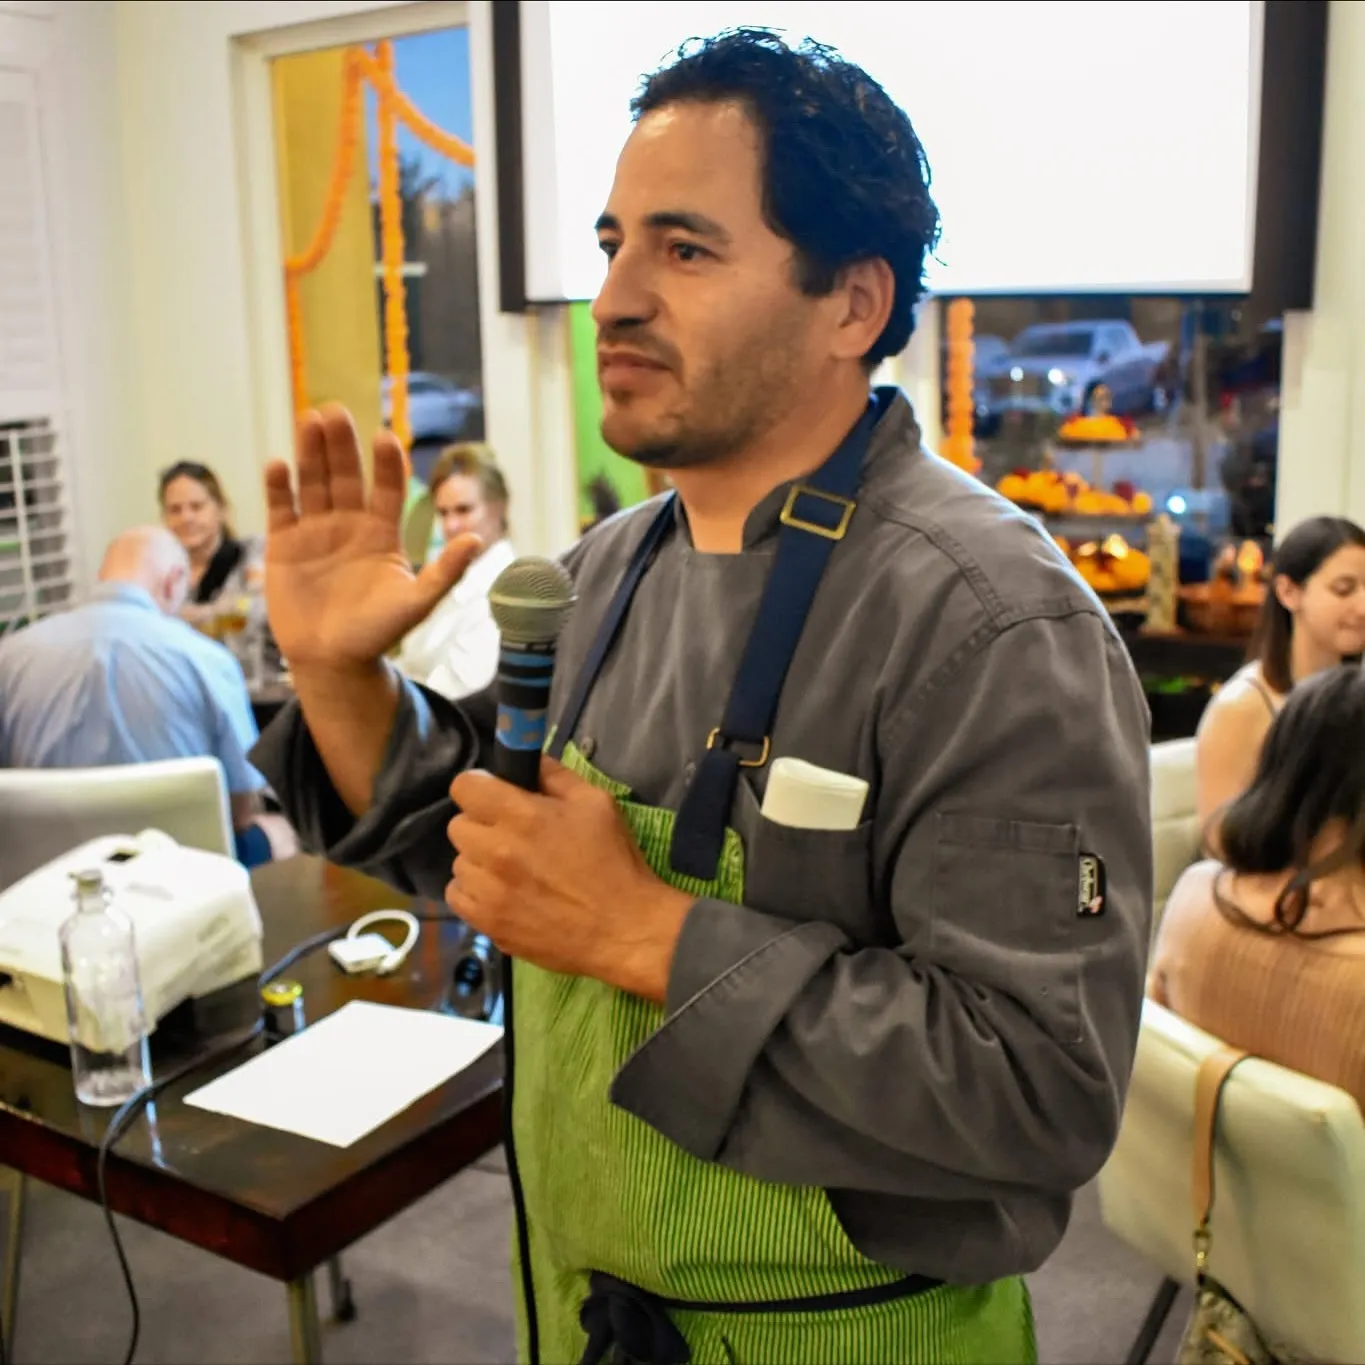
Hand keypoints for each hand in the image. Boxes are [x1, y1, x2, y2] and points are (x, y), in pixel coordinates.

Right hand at [262, 405, 482, 670]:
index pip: (387, 488)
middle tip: (336, 412)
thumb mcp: (416, 603)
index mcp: (382, 533)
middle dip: (341, 445)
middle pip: (345, 476)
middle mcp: (348, 524)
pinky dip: (279, 487)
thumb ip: (445, 572)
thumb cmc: (377, 633)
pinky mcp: (283, 544)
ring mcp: (314, 531)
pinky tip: (280, 465)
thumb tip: (477, 540)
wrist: (332, 660)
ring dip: (310, 452)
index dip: (387, 464)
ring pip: (312, 483)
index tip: (385, 439)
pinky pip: (282, 509)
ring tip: (309, 420)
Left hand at [445, 758, 693, 1003]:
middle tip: (511, 835)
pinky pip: (457, 896)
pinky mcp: (487, 924)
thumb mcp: (596, 804)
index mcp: (522, 816)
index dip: (479, 787)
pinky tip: (502, 893)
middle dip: (482, 824)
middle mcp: (496, 851)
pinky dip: (475, 892)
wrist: (623, 929)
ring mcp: (488, 891)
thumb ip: (555, 776)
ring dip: (479, 861)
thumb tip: (526, 761)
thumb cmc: (614, 862)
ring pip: (459, 862)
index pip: (464, 788)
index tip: (496, 796)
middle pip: (458, 825)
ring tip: (511, 869)